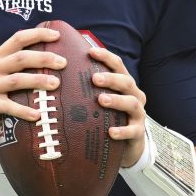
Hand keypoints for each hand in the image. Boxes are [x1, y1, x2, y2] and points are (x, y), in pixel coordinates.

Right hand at [0, 27, 65, 145]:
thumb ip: (12, 66)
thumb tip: (45, 62)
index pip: (18, 38)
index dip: (38, 34)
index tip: (57, 35)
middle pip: (21, 58)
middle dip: (44, 58)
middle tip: (63, 62)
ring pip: (17, 80)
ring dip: (38, 81)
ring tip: (56, 85)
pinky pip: (9, 107)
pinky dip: (24, 111)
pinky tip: (38, 115)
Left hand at [88, 47, 147, 167]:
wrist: (127, 144)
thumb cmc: (109, 116)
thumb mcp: (101, 100)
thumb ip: (88, 87)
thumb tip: (58, 72)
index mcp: (125, 84)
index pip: (118, 66)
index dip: (106, 57)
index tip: (90, 51)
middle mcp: (134, 96)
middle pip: (126, 82)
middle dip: (111, 79)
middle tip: (94, 79)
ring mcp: (138, 114)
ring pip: (131, 103)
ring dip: (116, 100)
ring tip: (101, 100)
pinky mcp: (138, 133)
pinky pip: (133, 131)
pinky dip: (122, 131)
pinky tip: (111, 132)